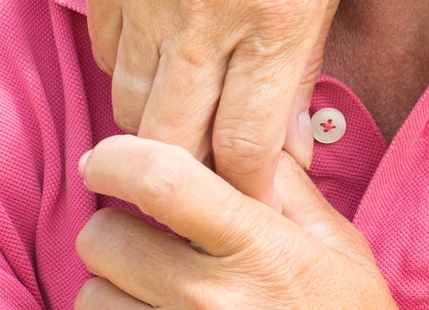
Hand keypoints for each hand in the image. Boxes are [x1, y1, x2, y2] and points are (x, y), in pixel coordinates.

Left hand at [76, 135, 394, 309]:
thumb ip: (286, 185)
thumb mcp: (338, 245)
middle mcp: (208, 298)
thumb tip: (246, 134)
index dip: (119, 157)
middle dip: (120, 228)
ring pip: (90, 295)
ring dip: (114, 288)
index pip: (160, 181)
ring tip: (158, 292)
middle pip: (103, 237)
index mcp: (257, 247)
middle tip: (153, 239)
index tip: (107, 159)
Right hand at [82, 0, 354, 204]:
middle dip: (195, 175)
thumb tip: (281, 141)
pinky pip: (107, 53)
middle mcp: (208, 10)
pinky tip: (161, 59)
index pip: (244, 152)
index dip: (246, 186)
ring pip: (132, 109)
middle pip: (177, 148)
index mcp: (281, 11)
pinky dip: (131, 71)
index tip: (254, 188)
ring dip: (158, 128)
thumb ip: (304, 54)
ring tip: (186, 125)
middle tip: (212, 173)